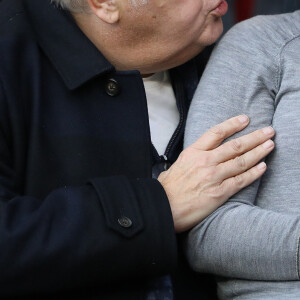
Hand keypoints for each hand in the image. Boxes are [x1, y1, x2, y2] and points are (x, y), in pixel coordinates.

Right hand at [158, 115, 274, 232]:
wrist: (163, 207)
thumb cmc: (167, 189)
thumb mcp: (174, 167)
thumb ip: (188, 160)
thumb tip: (193, 159)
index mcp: (193, 152)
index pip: (217, 133)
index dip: (233, 124)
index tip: (245, 119)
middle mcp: (205, 161)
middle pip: (235, 145)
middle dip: (254, 137)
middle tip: (268, 131)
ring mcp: (214, 176)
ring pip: (241, 161)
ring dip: (259, 152)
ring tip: (270, 145)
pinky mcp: (219, 193)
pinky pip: (241, 180)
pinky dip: (254, 173)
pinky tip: (262, 167)